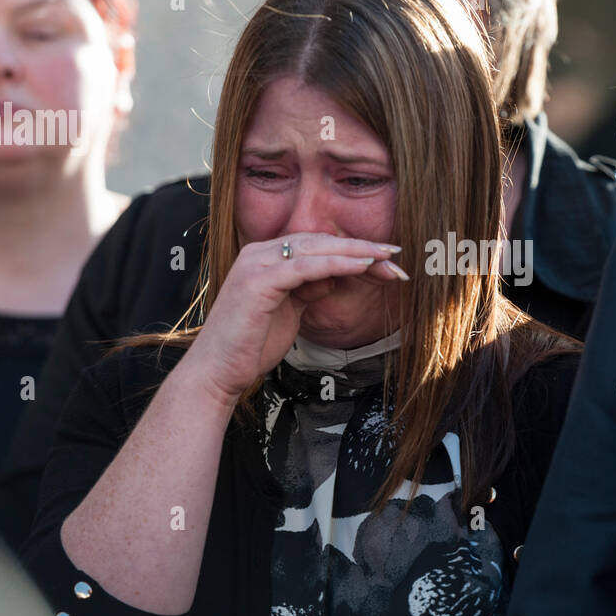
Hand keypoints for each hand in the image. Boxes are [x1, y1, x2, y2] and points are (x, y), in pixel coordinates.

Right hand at [181, 233, 406, 404]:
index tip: (386, 258)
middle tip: (397, 254)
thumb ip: (308, 290)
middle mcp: (258, 253)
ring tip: (388, 256)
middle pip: (321, 242)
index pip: (317, 246)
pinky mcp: (258, 281)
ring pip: (317, 248)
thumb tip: (333, 277)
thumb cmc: (251, 346)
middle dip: (362, 248)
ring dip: (357, 251)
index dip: (353, 250)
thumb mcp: (289, 311)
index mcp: (264, 258)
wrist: (217, 373)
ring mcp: (256, 264)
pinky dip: (337, 264)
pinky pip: (307, 266)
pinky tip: (363, 265)